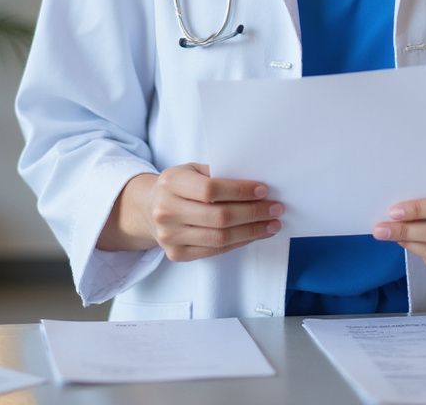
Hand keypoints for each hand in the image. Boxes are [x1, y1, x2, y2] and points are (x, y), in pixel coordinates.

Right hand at [97, 164, 282, 260]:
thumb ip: (217, 173)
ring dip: (251, 231)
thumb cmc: (179, 184)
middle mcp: (167, 210)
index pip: (210, 189)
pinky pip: (214, 251)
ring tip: (271, 224)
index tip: (263, 190)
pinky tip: (253, 234)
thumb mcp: (192, 169)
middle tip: (276, 208)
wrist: (149, 208)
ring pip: (219, 238)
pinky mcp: (176, 254)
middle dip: (253, 213)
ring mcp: (169, 236)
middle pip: (218, 217)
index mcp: (171, 182)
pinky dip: (238, 243)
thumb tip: (255, 183)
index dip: (240, 191)